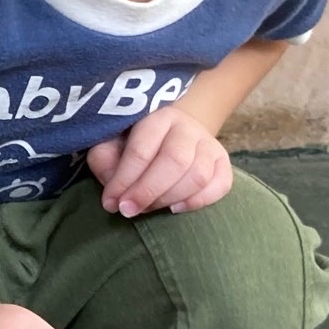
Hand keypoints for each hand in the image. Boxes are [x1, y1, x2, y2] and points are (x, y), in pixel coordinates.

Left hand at [86, 104, 233, 217]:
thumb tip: (115, 192)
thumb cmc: (135, 143)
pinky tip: (176, 208)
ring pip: (198, 176)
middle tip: (129, 210)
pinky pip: (221, 185)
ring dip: (169, 199)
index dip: (125, 180)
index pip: (142, 149)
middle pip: (175, 161)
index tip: (111, 202)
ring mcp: (209, 144)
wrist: (172, 133)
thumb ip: (105, 161)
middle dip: (148, 191)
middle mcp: (187, 127)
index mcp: (157, 117)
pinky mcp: (223, 162)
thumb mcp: (111, 144)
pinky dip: (199, 201)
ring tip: (149, 208)